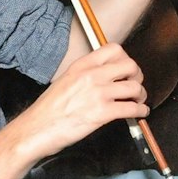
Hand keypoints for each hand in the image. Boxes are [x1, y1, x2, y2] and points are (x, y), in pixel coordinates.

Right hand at [14, 44, 147, 157]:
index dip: (126, 59)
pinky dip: (141, 111)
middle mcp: (91, 75)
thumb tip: (106, 76)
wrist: (36, 129)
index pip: (114, 49)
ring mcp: (98, 93)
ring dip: (141, 95)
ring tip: (138, 101)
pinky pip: (132, 108)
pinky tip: (139, 113)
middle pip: (130, 65)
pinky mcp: (102, 113)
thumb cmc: (47, 110)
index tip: (126, 70)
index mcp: (82, 65)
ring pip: (135, 87)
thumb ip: (85, 75)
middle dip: (137, 76)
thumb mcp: (65, 81)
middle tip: (135, 85)